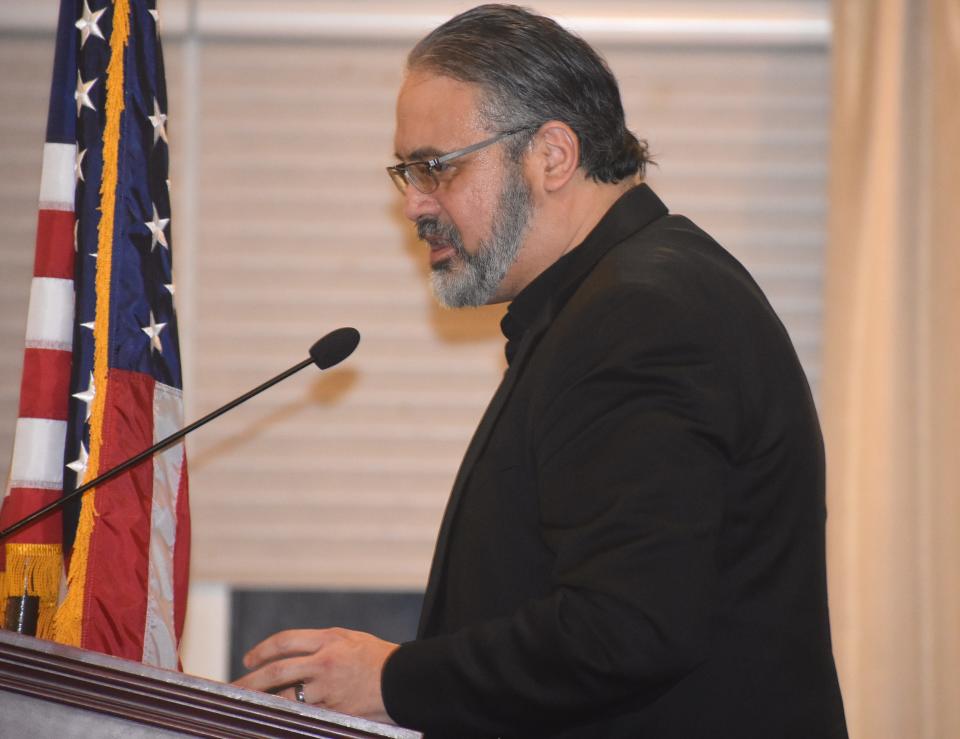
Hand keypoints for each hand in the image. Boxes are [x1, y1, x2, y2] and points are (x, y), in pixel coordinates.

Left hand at [233, 627, 398, 722]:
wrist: (405, 681)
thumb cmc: (377, 658)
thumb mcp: (349, 639)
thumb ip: (320, 644)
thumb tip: (287, 654)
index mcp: (329, 640)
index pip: (285, 641)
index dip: (262, 650)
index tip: (248, 659)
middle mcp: (325, 663)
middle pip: (277, 671)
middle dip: (251, 681)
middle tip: (234, 687)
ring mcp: (328, 689)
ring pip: (287, 697)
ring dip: (268, 702)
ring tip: (254, 705)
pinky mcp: (334, 711)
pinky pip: (305, 713)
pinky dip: (291, 714)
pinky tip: (282, 716)